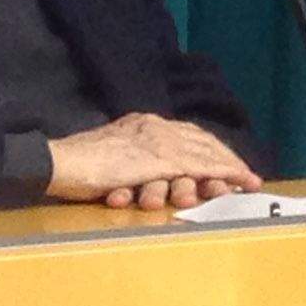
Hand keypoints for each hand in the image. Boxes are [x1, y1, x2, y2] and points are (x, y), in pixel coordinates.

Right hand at [46, 112, 260, 206]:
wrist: (59, 163)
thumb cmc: (77, 165)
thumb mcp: (110, 155)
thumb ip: (132, 157)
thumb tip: (149, 171)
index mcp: (144, 124)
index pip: (187, 134)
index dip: (209, 149)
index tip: (225, 163)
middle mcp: (156, 127)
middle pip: (202, 141)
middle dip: (226, 159)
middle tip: (245, 175)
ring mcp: (158, 142)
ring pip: (204, 153)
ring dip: (228, 169)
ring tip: (246, 181)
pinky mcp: (158, 160)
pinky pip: (198, 165)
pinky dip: (220, 173)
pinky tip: (234, 181)